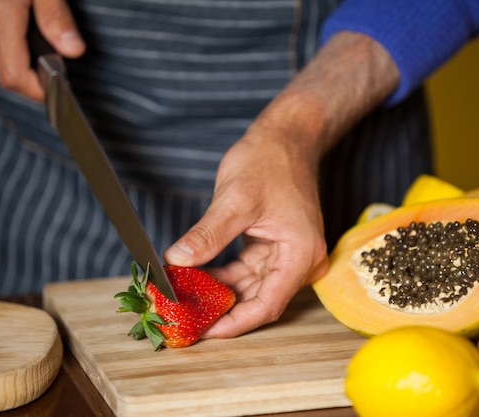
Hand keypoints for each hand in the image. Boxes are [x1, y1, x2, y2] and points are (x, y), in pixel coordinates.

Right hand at [0, 0, 84, 100]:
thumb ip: (55, 15)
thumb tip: (72, 50)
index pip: (14, 76)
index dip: (38, 89)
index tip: (58, 89)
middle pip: (5, 70)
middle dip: (31, 68)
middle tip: (51, 50)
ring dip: (12, 51)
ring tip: (25, 24)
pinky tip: (3, 17)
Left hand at [165, 111, 330, 337]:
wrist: (286, 138)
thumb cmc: (270, 161)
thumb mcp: (235, 199)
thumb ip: (208, 235)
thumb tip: (177, 260)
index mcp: (301, 254)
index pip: (267, 305)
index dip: (234, 323)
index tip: (203, 331)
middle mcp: (300, 260)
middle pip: (259, 300)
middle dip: (221, 310)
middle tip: (185, 315)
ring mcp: (289, 254)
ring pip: (251, 288)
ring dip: (219, 293)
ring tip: (184, 296)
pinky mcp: (275, 247)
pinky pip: (248, 271)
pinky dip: (223, 276)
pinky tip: (196, 275)